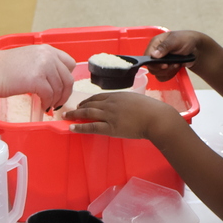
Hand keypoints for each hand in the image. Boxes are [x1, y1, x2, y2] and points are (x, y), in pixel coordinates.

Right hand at [0, 44, 75, 110]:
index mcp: (46, 49)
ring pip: (59, 89)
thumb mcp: (29, 58)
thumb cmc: (4, 68)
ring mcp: (43, 66)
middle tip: (58, 102)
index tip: (62, 86)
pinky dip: (47, 103)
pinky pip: (49, 95)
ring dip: (55, 100)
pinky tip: (42, 106)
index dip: (67, 77)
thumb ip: (44, 63)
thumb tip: (55, 79)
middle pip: (67, 78)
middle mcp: (48, 55)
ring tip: (48, 105)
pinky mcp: (37, 80)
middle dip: (64, 93)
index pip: (69, 63)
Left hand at [64, 91, 182, 140]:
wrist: (156, 117)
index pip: (97, 97)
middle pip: (90, 103)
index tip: (82, 104)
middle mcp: (111, 103)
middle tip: (70, 110)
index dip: (88, 100)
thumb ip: (126, 102)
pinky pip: (92, 126)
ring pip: (88, 113)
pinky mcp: (111, 127)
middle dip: (79, 107)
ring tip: (66, 116)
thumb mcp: (136, 100)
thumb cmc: (151, 110)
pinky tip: (72, 127)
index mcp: (117, 96)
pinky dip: (80, 126)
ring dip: (75, 114)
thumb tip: (123, 107)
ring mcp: (110, 115)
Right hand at [145, 30, 202, 80]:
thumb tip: (154, 55)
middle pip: (151, 67)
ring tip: (177, 64)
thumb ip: (165, 46)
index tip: (165, 65)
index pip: (147, 57)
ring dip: (168, 72)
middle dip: (164, 68)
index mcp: (154, 44)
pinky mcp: (164, 69)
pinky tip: (176, 68)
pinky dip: (170, 75)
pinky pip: (162, 77)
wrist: (195, 47)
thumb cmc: (185, 40)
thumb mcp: (176, 40)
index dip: (154, 63)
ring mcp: (159, 62)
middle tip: (175, 63)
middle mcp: (154, 54)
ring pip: (157, 74)